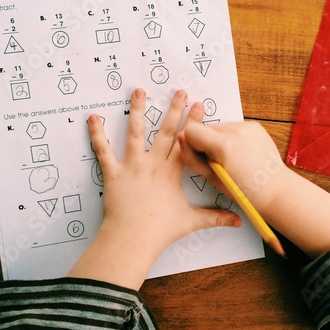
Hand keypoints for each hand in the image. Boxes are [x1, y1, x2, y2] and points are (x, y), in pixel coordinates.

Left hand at [68, 89, 240, 289]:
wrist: (133, 238)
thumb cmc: (161, 229)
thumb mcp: (192, 221)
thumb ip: (215, 217)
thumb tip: (237, 222)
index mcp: (172, 172)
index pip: (187, 142)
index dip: (194, 123)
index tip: (199, 104)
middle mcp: (153, 163)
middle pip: (166, 131)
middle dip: (174, 109)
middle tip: (179, 91)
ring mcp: (132, 166)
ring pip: (135, 133)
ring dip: (137, 111)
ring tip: (138, 91)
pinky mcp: (113, 173)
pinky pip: (103, 150)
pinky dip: (96, 134)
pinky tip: (92, 117)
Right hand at [178, 120, 288, 220]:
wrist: (275, 190)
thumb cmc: (243, 190)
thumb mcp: (212, 177)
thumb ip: (192, 157)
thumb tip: (179, 138)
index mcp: (223, 145)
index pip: (191, 131)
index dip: (192, 144)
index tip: (201, 157)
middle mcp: (236, 130)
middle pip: (206, 128)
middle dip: (206, 142)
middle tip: (219, 162)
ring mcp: (247, 126)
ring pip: (219, 127)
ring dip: (218, 140)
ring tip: (231, 158)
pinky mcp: (254, 125)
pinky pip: (233, 127)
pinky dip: (231, 138)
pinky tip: (240, 153)